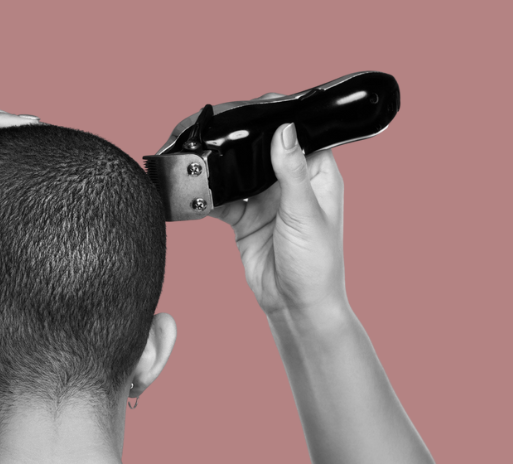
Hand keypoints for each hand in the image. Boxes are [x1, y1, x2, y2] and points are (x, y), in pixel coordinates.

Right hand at [202, 94, 346, 316]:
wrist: (295, 307)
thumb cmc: (316, 264)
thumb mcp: (305, 213)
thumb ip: (291, 172)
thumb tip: (284, 130)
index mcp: (316, 173)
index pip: (296, 132)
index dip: (275, 117)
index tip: (249, 108)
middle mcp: (290, 182)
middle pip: (260, 148)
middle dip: (238, 140)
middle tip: (212, 129)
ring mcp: (266, 200)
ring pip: (238, 172)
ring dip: (220, 168)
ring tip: (199, 160)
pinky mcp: (245, 219)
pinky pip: (222, 200)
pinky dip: (207, 197)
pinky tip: (196, 194)